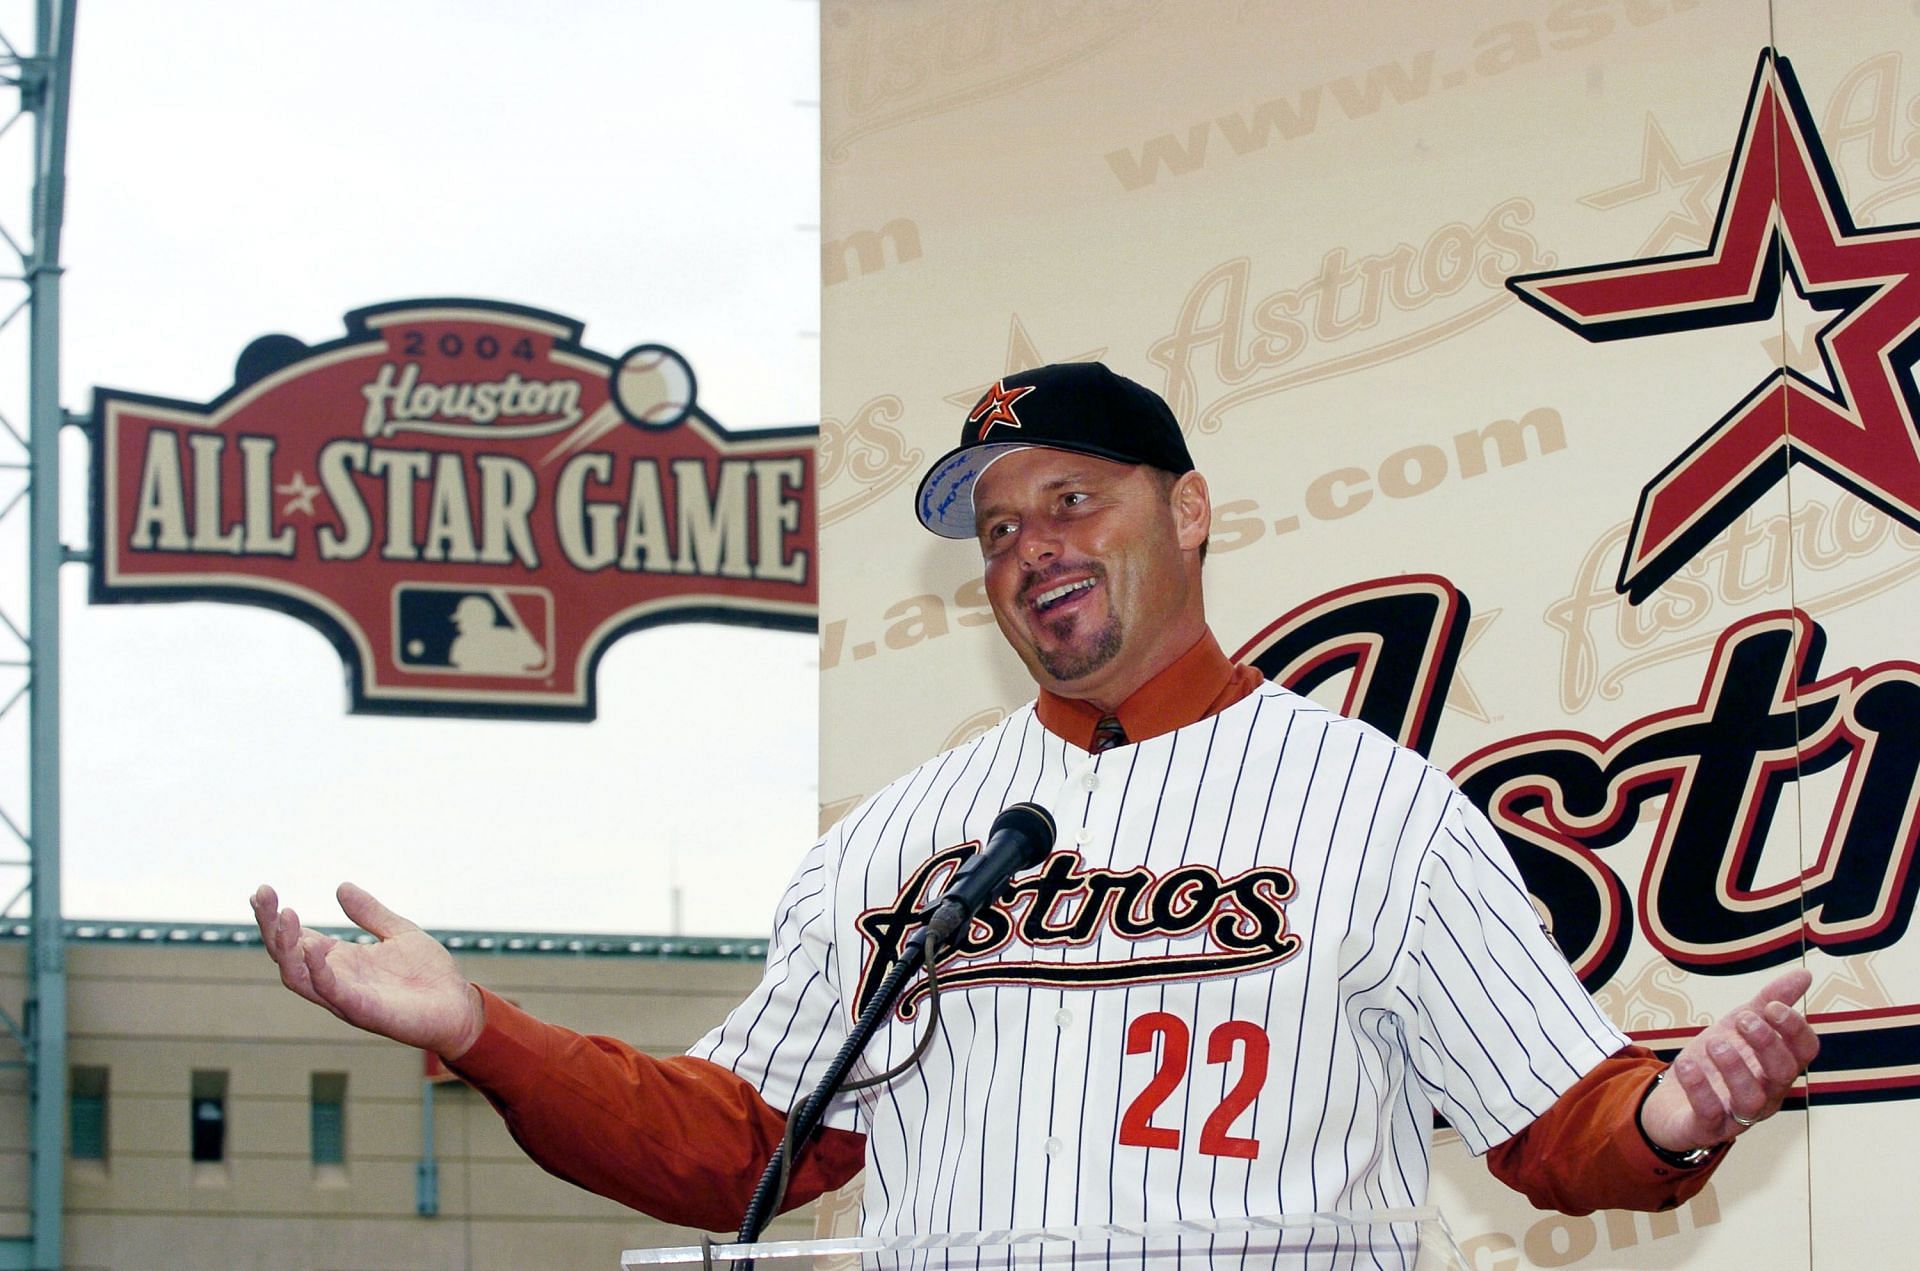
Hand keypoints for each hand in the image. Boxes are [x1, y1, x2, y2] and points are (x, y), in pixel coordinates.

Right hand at [250, 882, 485, 1059]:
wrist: (458, 1006)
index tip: (261, 892)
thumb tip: (341, 887)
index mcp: (340, 961)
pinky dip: (319, 972)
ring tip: (285, 916)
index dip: (274, 918)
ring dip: (286, 948)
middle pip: (286, 956)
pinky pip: (331, 993)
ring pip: (297, 977)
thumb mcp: (398, 932)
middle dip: (270, 926)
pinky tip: (314, 947)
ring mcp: (345, 997)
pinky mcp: (363, 1011)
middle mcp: (334, 980)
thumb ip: (370, 913)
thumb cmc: (429, 975)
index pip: (295, 939)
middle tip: (261, 895)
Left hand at [1640, 967, 1819, 1153]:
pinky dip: (1699, 1089)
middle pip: (1783, 1074)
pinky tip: (1687, 1064)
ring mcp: (1738, 1115)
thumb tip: (1804, 974)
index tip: (1771, 1006)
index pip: (1804, 1052)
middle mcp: (1766, 1094)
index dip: (1794, 1029)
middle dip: (1767, 1044)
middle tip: (1744, 1020)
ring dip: (1735, 1069)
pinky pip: (1708, 1114)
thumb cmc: (1715, 1063)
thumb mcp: (1738, 1026)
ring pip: (1751, 1100)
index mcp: (1777, 1067)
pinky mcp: (1706, 1128)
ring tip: (1716, 1043)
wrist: (1672, 1101)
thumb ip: (1768, 1001)